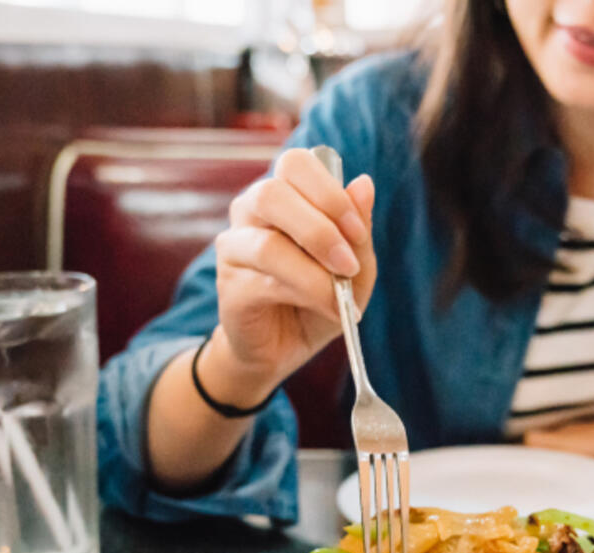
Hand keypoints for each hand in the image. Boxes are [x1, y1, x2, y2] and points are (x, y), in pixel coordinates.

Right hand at [209, 148, 376, 391]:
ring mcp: (235, 245)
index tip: (357, 231)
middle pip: (273, 191)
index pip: (296, 163)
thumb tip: (364, 183)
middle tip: (349, 263)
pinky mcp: (229, 282)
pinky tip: (330, 309)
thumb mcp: (355, 267)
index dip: (329, 191)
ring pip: (268, 240)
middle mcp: (252, 211)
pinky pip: (265, 279)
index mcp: (285, 195)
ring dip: (314, 266)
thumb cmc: (319, 299)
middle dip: (321, 226)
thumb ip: (358, 228)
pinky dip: (307, 293)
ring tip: (341, 291)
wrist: (284, 348)